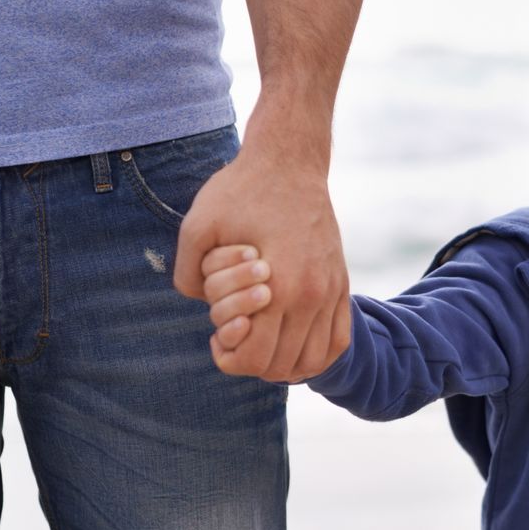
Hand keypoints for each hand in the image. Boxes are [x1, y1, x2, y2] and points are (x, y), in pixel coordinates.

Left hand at [174, 143, 349, 381]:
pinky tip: (290, 340)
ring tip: (261, 340)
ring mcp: (331, 290)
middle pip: (282, 366)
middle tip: (235, 336)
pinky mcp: (341, 283)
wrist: (289, 162)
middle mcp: (312, 294)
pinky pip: (338, 341)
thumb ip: (188, 274)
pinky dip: (315, 354)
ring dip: (283, 364)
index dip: (228, 357)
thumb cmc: (240, 191)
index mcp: (280, 285)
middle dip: (251, 362)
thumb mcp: (197, 226)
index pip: (256, 356)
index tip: (216, 336)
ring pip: (313, 361)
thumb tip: (200, 305)